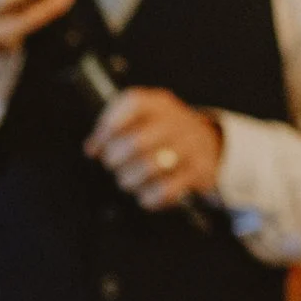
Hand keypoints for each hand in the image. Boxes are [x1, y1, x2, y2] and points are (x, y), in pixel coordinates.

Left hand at [86, 87, 224, 210]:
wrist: (208, 144)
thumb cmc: (160, 134)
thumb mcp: (139, 119)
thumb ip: (112, 128)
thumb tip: (92, 148)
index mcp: (158, 104)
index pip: (132, 104)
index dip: (107, 128)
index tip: (97, 145)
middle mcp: (176, 121)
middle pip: (137, 142)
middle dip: (115, 159)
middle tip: (112, 164)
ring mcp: (190, 146)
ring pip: (151, 167)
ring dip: (129, 179)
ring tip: (127, 179)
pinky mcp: (199, 171)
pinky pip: (165, 190)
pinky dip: (148, 197)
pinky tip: (145, 194)